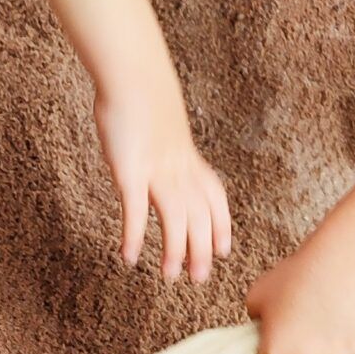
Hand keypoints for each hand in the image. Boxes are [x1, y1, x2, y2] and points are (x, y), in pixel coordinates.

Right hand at [94, 81, 231, 281]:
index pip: (215, 199)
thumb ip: (162, 146)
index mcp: (188, 158)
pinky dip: (133, 237)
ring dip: (174, 252)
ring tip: (169, 278)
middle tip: (199, 279)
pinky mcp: (130, 172)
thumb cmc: (142, 97)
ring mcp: (156, 172)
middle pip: (199, 217)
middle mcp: (179, 169)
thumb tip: (158, 155)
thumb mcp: (160, 126)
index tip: (225, 249)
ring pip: (175, 220)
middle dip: (202, 250)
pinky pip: (135, 212)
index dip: (222, 225)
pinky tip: (129, 258)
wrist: (134, 74)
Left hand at [245, 231, 354, 353]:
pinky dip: (340, 336)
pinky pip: (342, 348)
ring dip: (319, 344)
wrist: (343, 259)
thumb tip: (263, 328)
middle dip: (295, 353)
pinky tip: (339, 311)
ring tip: (320, 311)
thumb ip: (255, 321)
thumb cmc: (298, 273)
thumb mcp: (257, 295)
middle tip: (298, 323)